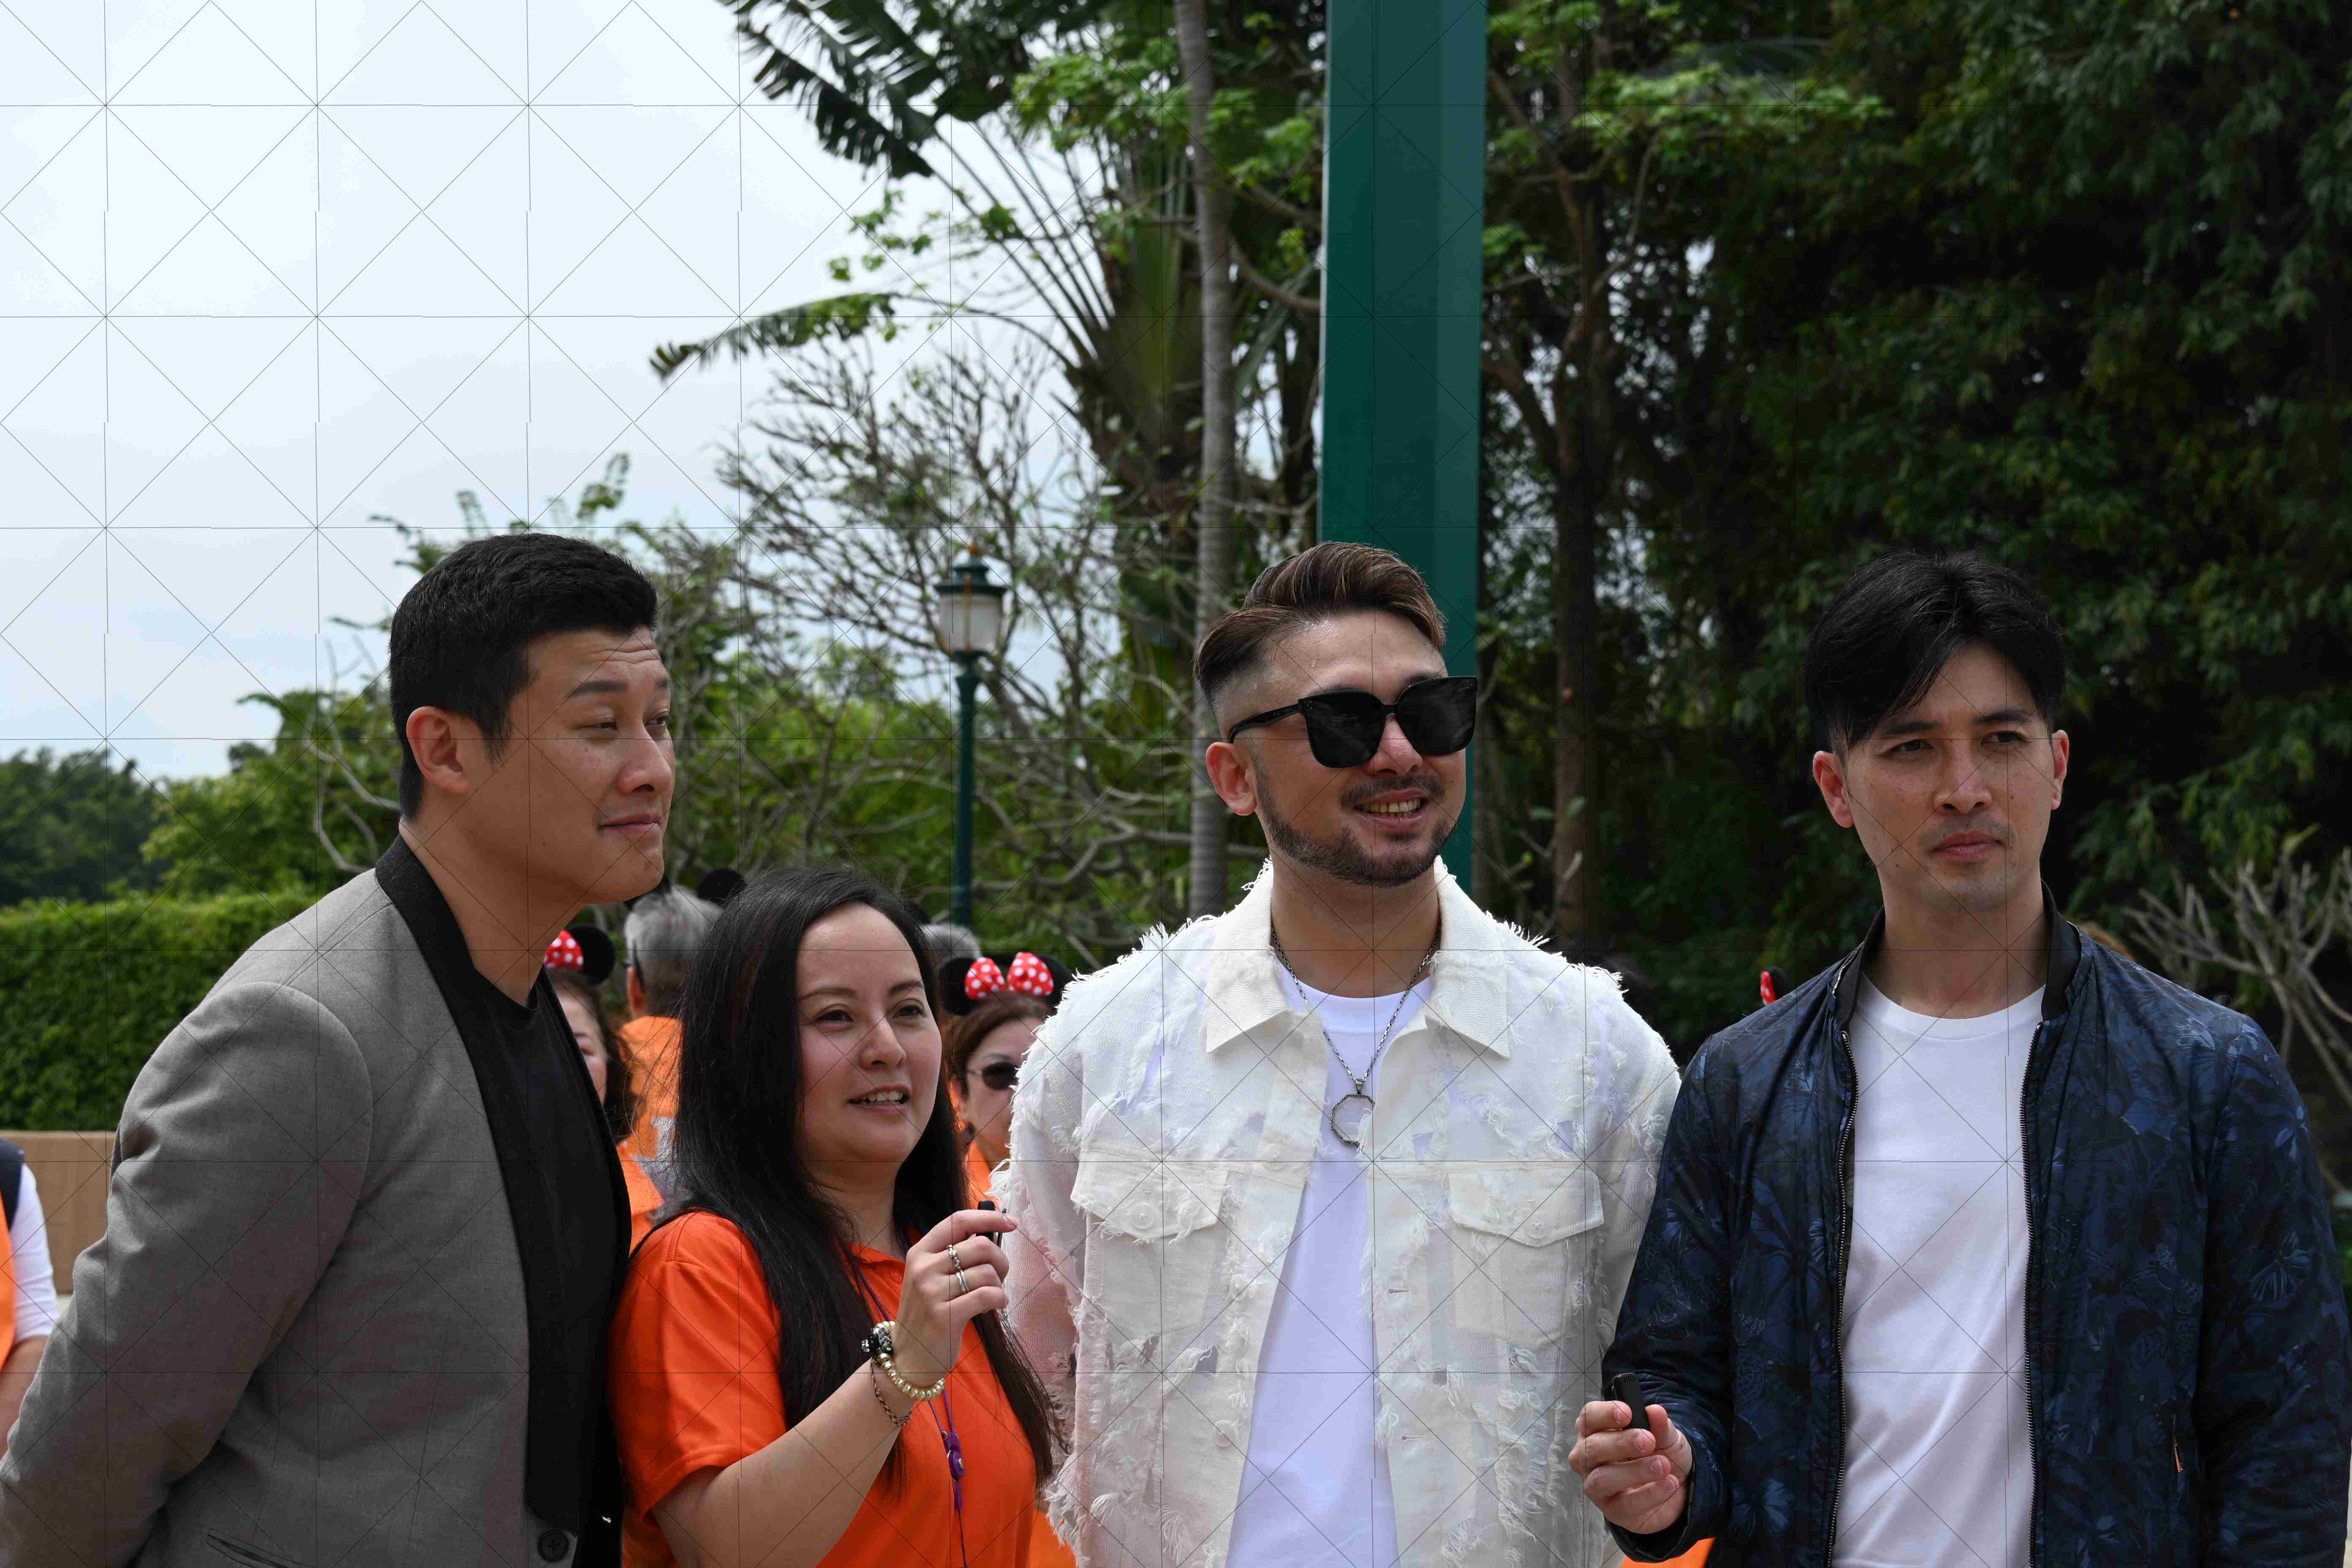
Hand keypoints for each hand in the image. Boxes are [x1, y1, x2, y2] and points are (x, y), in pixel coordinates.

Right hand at [892, 1209, 1016, 1386]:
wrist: (907, 1356)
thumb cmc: (926, 1312)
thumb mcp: (930, 1277)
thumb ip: (953, 1255)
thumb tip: (992, 1230)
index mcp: (920, 1252)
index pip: (958, 1221)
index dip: (989, 1217)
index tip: (1011, 1222)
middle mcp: (923, 1268)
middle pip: (980, 1245)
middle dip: (1000, 1259)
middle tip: (1000, 1275)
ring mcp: (932, 1292)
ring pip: (987, 1272)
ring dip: (1000, 1283)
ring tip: (993, 1294)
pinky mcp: (945, 1316)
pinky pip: (987, 1295)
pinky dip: (1000, 1299)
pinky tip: (996, 1305)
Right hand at [1568, 1399, 1692, 1535]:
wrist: (1679, 1490)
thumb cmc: (1662, 1454)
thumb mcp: (1667, 1437)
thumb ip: (1661, 1426)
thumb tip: (1655, 1411)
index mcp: (1597, 1432)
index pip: (1588, 1418)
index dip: (1604, 1414)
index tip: (1628, 1413)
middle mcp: (1589, 1459)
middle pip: (1591, 1448)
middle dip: (1620, 1443)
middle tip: (1648, 1441)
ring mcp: (1597, 1486)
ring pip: (1601, 1479)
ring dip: (1633, 1471)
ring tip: (1662, 1465)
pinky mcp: (1612, 1511)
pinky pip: (1624, 1504)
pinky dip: (1649, 1494)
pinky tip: (1669, 1483)